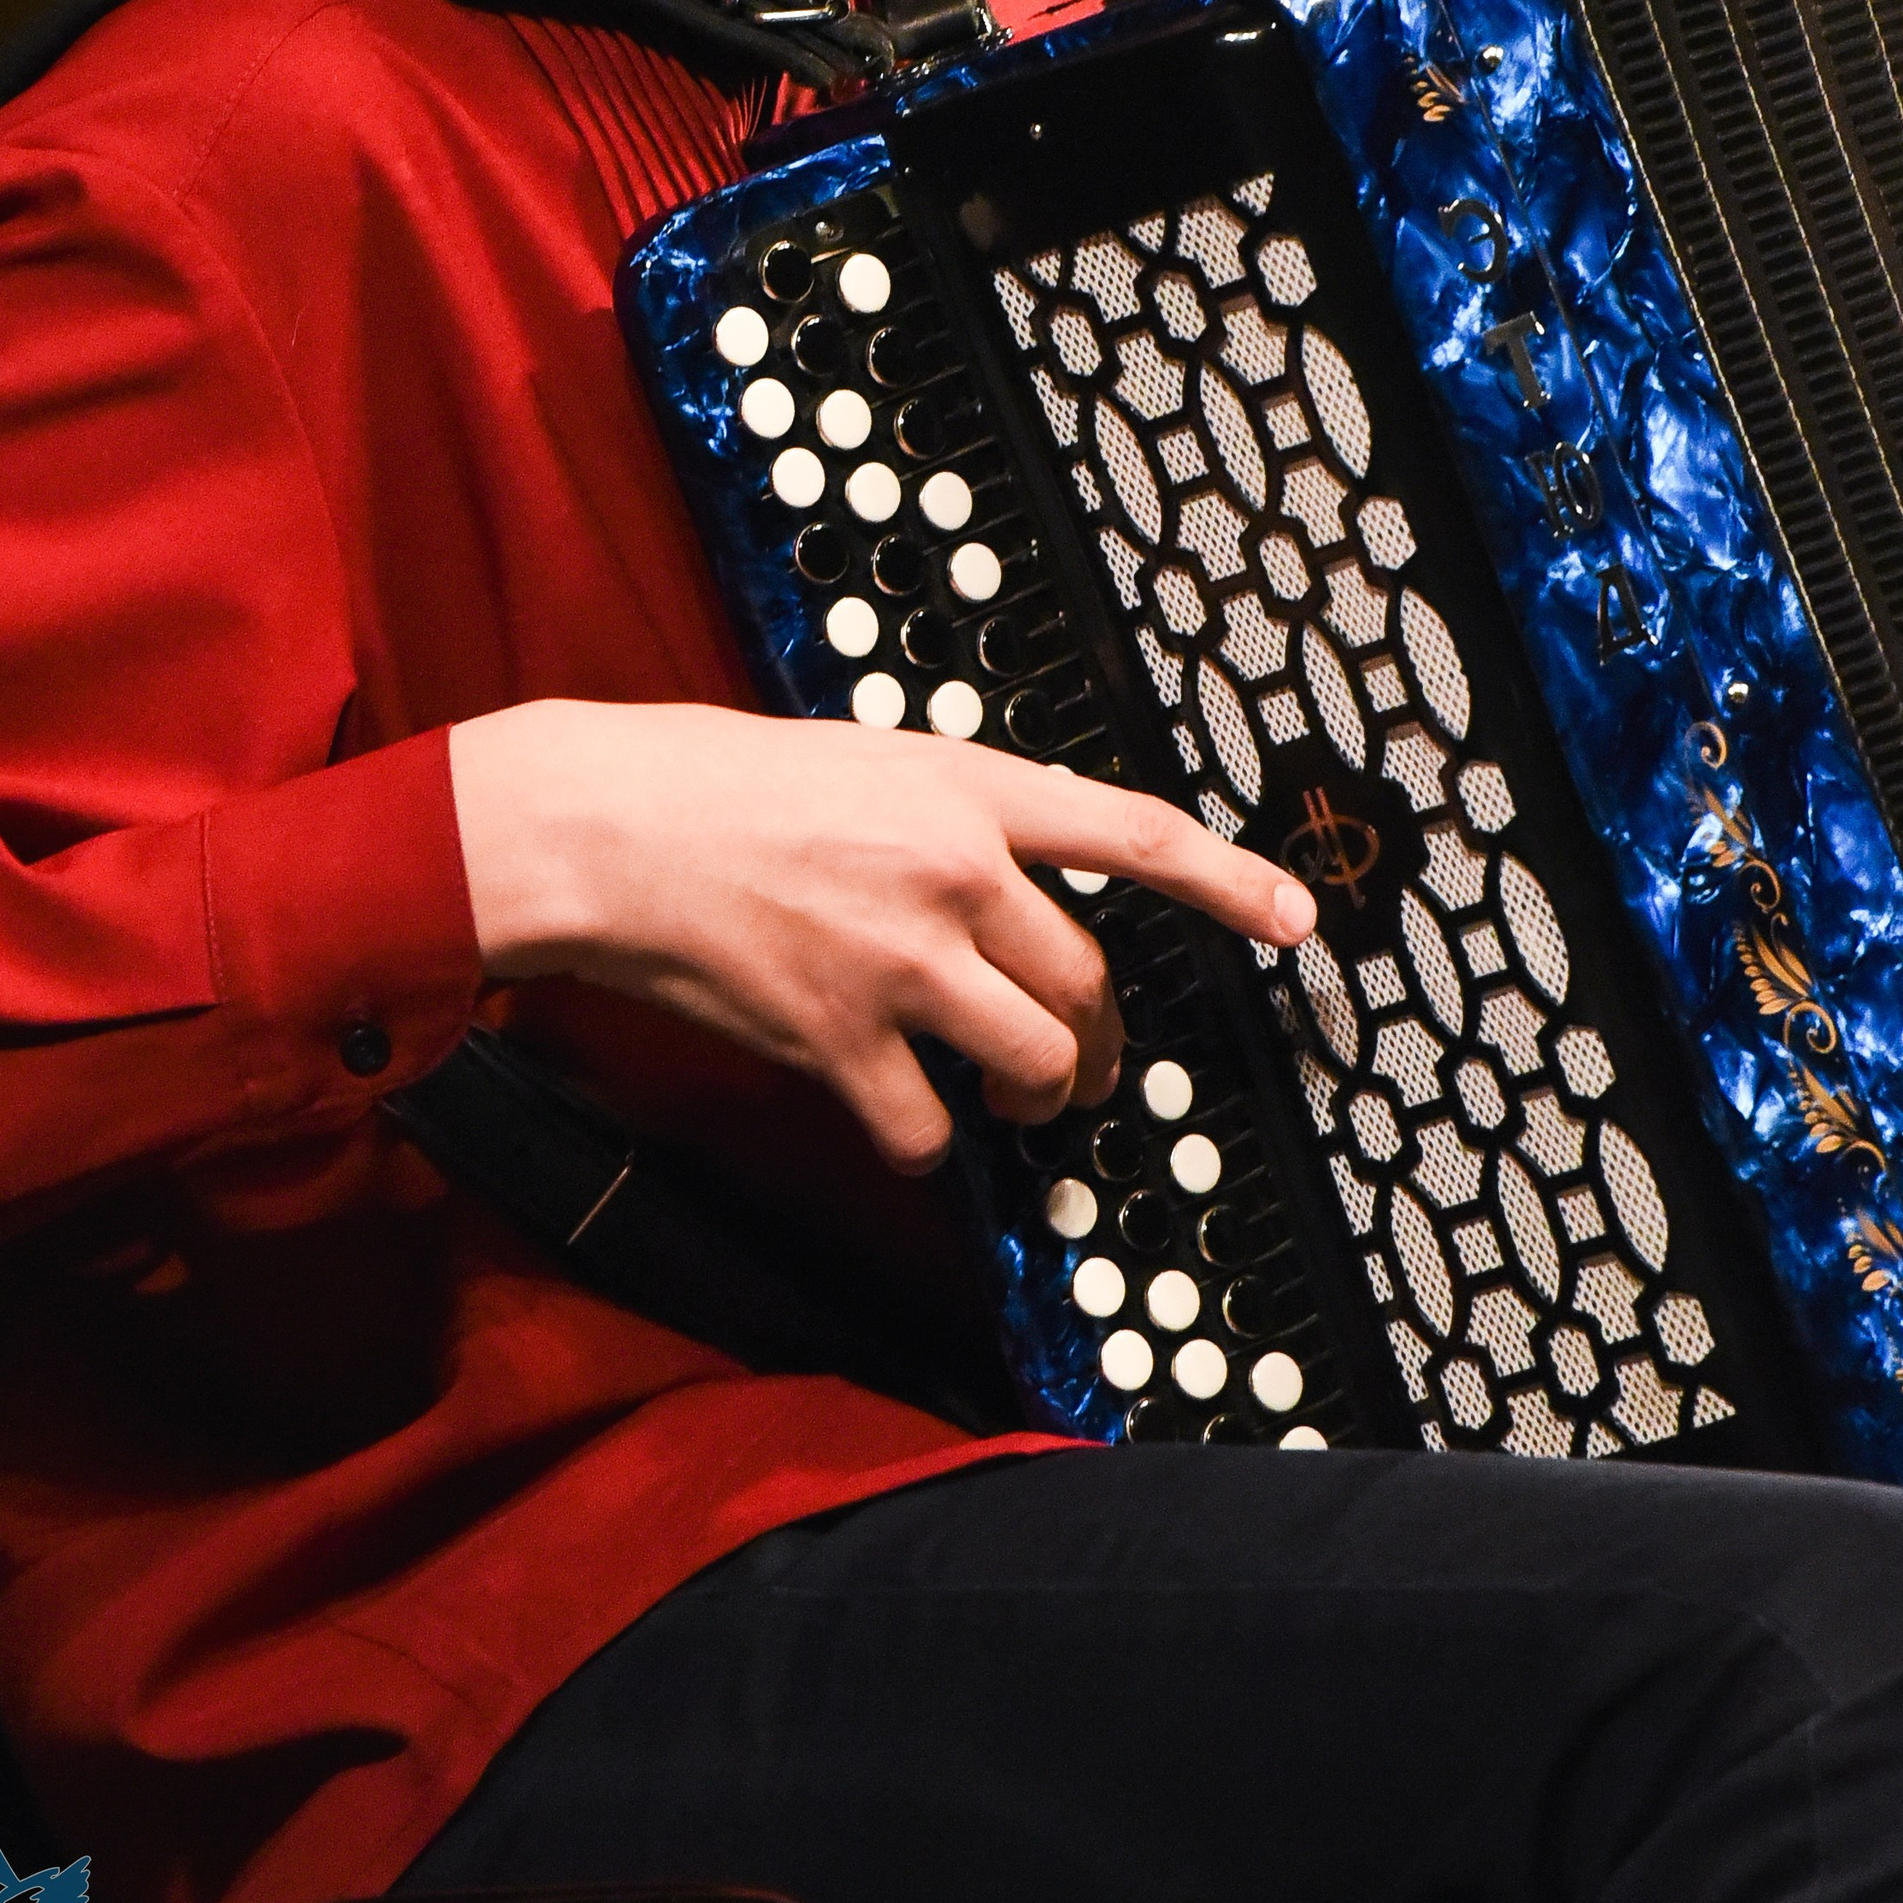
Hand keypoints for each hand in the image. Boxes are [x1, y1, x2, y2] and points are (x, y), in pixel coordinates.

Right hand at [447, 700, 1315, 1173]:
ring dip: (1036, 1100)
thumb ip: (947, 815)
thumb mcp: (863, 761)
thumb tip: (1003, 880)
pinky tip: (898, 1121)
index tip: (1299, 918)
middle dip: (1097, 1044)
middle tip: (1079, 1070)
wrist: (603, 826)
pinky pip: (926, 1128)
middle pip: (1087, 984)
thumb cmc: (715, 781)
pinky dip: (925, 1142)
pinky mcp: (840, 1039)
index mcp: (967, 786)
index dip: (1231, 880)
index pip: (1135, 833)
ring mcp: (901, 960)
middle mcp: (955, 871)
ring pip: (1035, 1064)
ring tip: (1009, 1103)